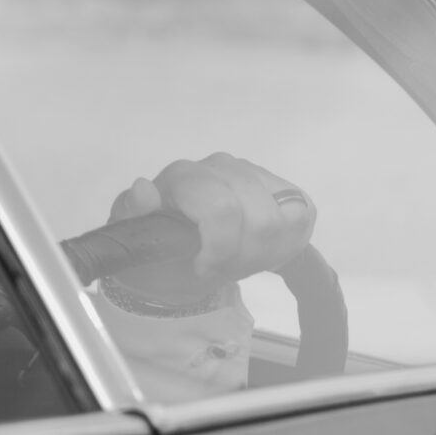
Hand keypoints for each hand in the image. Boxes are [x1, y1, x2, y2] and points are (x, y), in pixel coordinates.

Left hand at [107, 153, 315, 305]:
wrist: (184, 254)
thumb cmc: (161, 248)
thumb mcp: (137, 241)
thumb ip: (133, 214)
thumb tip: (142, 190)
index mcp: (182, 176)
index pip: (221, 209)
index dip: (220, 249)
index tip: (202, 269)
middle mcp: (221, 165)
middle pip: (258, 220)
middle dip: (242, 257)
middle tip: (221, 267)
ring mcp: (255, 174)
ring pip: (283, 220)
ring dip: (263, 253)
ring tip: (239, 258)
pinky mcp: (284, 188)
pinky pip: (302, 217)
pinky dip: (286, 244)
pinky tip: (261, 249)